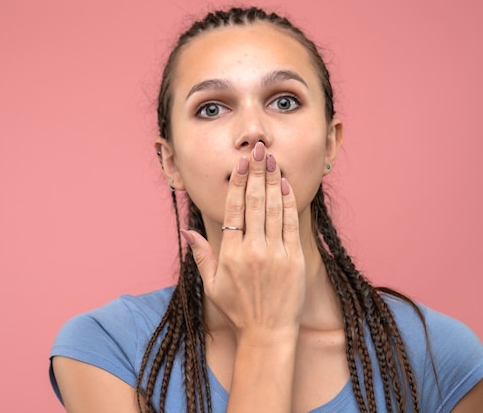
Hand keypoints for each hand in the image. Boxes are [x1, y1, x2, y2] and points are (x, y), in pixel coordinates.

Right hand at [182, 142, 305, 343]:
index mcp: (231, 254)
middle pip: (254, 202)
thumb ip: (201, 255)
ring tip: (271, 159)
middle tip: (258, 150)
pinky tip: (285, 185)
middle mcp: (253, 250)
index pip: (234, 209)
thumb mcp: (212, 285)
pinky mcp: (294, 258)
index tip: (241, 163)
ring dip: (272, 181)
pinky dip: (288, 203)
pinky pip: (290, 224)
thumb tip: (188, 231)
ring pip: (273, 209)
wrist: (268, 333)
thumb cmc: (238, 310)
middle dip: (256, 173)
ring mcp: (275, 254)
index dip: (237, 183)